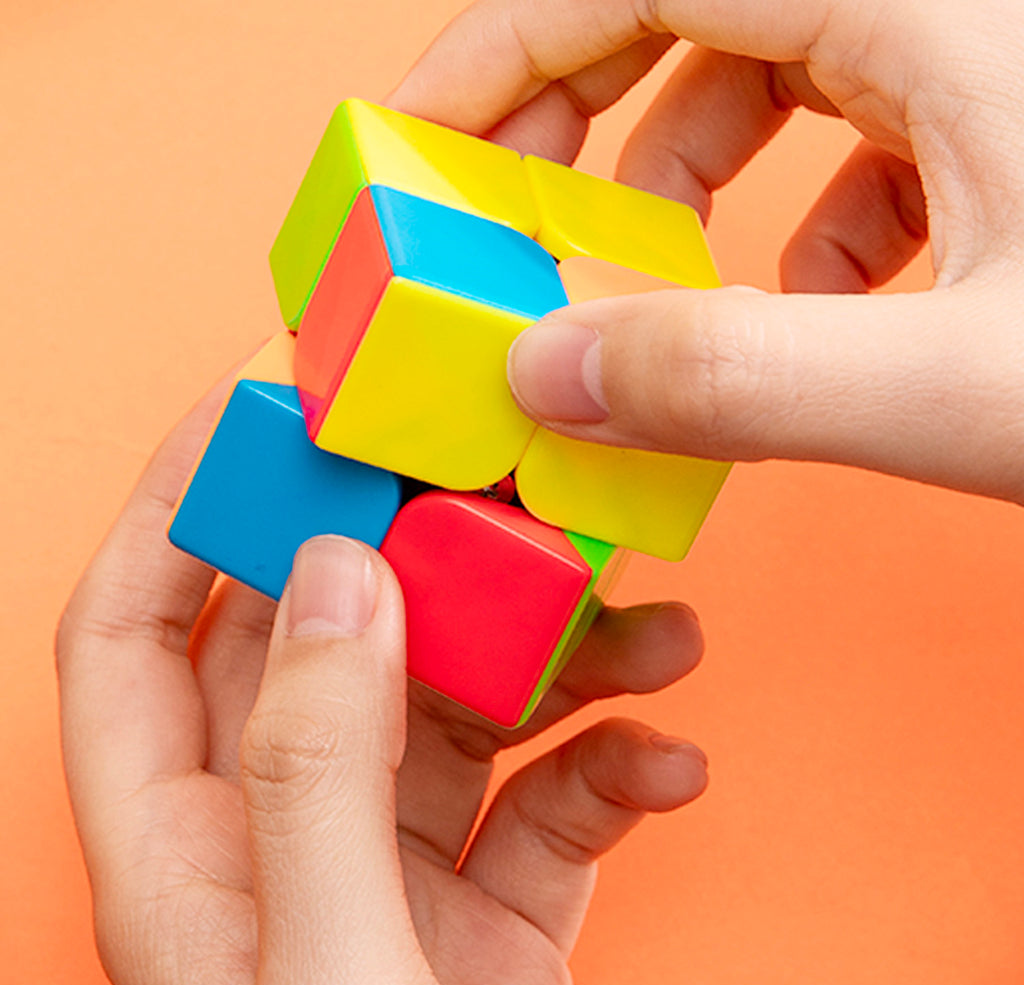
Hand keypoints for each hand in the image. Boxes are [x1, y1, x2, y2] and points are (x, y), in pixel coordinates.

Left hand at [56, 378, 707, 984]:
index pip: (133, 632)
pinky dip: (614, 762)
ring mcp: (395, 863)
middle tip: (490, 468)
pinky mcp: (496, 899)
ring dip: (557, 651)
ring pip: (460, 695)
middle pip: (328, 636)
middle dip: (411, 545)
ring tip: (648, 628)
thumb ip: (321, 776)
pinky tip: (669, 764)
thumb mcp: (331, 982)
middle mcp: (286, 833)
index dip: (174, 504)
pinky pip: (551, 790)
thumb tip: (343, 575)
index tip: (253, 405)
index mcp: (189, 850)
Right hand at [390, 0, 1023, 505]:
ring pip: (770, 85)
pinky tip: (813, 319)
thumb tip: (551, 378)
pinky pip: (852, 147)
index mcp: (927, 5)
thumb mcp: (956, 384)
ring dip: (686, 195)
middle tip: (517, 227)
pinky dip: (795, 235)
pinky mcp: (998, 133)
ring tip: (669, 302)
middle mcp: (944, 11)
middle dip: (580, 124)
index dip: (508, 45)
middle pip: (690, 16)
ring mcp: (976, 67)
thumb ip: (743, 381)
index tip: (425, 136)